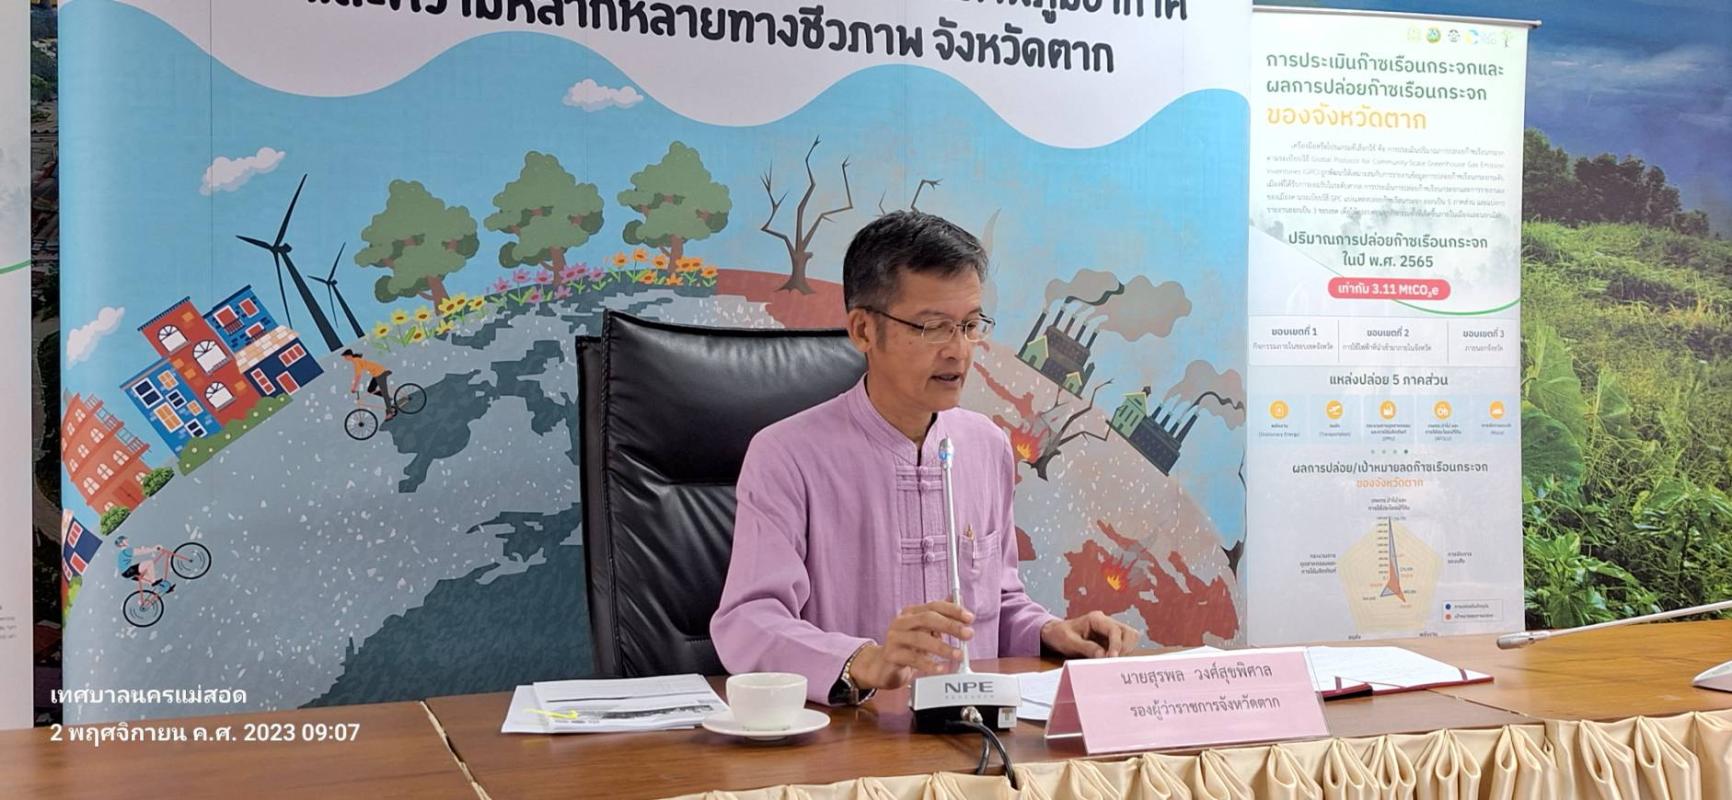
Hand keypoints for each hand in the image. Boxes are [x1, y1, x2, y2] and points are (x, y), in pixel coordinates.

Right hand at [849, 601, 975, 690]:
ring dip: (942, 647)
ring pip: (920, 639)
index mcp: (911, 613)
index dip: (953, 610)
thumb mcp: (925, 631)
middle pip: (927, 619)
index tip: (970, 618)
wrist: (883, 667)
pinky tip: (940, 668)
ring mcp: (895, 638)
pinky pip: (912, 658)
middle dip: (950, 626)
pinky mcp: (891, 655)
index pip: (934, 606)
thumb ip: (941, 616)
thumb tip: (958, 600)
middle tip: (968, 634)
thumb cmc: (908, 647)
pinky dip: (928, 663)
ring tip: (958, 655)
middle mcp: (901, 622)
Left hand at [1040, 611, 1139, 658]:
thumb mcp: (1069, 642)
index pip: (1115, 630)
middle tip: (1112, 661)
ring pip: (1130, 639)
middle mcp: (1106, 622)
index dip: (1116, 645)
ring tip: (1110, 662)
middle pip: (1128, 633)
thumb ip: (1087, 648)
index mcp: (1096, 619)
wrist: (1054, 634)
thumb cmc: (1060, 635)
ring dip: (1124, 651)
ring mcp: (1110, 631)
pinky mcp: (1111, 640)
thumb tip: (1103, 656)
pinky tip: (1110, 661)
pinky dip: (1121, 654)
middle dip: (1124, 648)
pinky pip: (1124, 646)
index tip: (1112, 659)